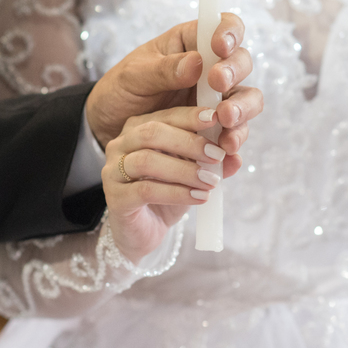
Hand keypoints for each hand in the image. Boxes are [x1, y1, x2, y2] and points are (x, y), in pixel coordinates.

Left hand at [85, 13, 262, 156]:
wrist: (110, 128)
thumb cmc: (120, 91)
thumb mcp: (133, 77)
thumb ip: (163, 69)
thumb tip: (196, 63)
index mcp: (191, 43)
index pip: (223, 26)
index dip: (229, 32)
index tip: (219, 47)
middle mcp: (211, 70)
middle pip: (242, 64)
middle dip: (235, 73)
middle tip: (219, 85)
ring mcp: (216, 100)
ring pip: (247, 100)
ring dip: (242, 110)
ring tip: (226, 122)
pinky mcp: (216, 129)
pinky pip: (234, 134)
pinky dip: (235, 144)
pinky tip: (228, 156)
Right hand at [102, 106, 241, 262]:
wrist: (143, 232)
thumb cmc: (167, 195)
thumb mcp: (192, 174)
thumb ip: (211, 163)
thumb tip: (235, 158)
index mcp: (137, 129)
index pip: (164, 116)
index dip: (191, 116)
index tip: (217, 119)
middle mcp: (120, 145)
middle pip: (152, 132)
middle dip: (189, 142)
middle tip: (217, 154)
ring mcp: (113, 171)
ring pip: (147, 160)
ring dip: (184, 170)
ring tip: (211, 181)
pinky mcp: (115, 198)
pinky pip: (146, 190)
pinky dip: (177, 193)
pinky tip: (199, 198)